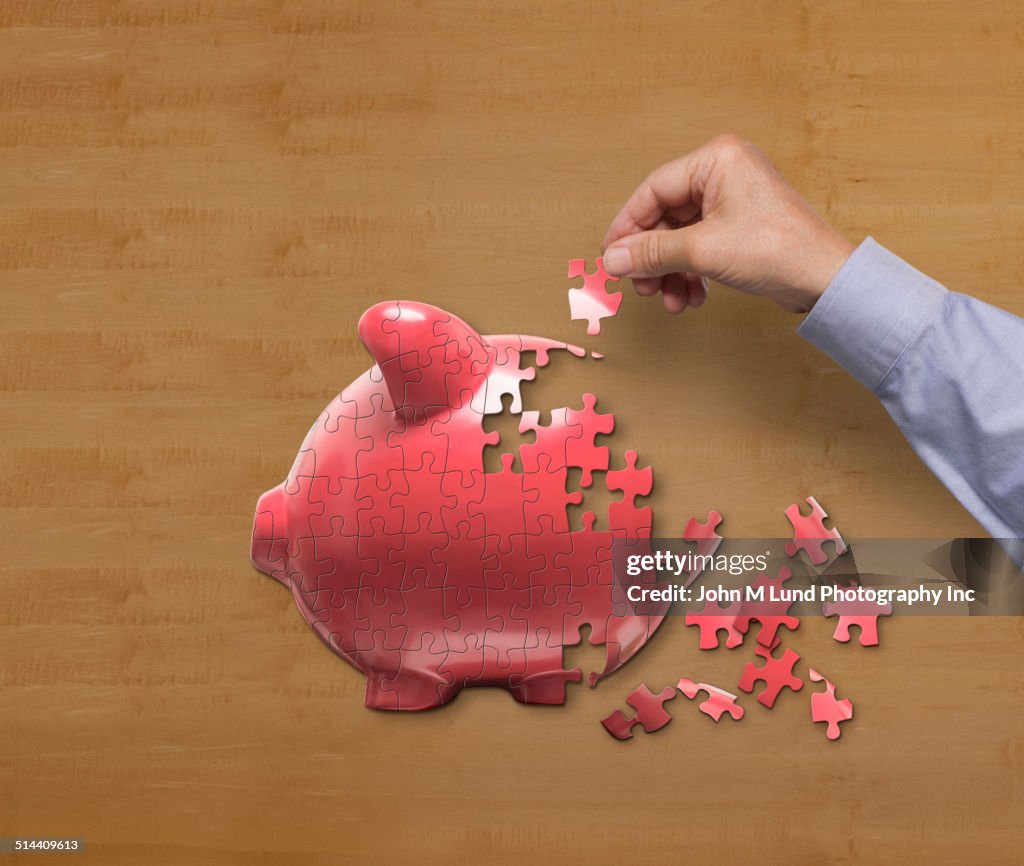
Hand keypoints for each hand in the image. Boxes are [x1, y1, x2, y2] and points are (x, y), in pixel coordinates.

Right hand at [602, 135, 856, 313]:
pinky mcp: (740, 227)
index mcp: (716, 160)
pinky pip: (700, 248)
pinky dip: (691, 274)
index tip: (610, 258)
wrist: (825, 279)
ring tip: (669, 300)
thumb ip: (651, 252)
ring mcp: (733, 201)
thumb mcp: (702, 251)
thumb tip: (612, 260)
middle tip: (640, 286)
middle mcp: (724, 173)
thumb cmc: (777, 250)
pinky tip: (691, 298)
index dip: (627, 227)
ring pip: (681, 237)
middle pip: (665, 217)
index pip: (653, 190)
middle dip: (652, 258)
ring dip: (670, 272)